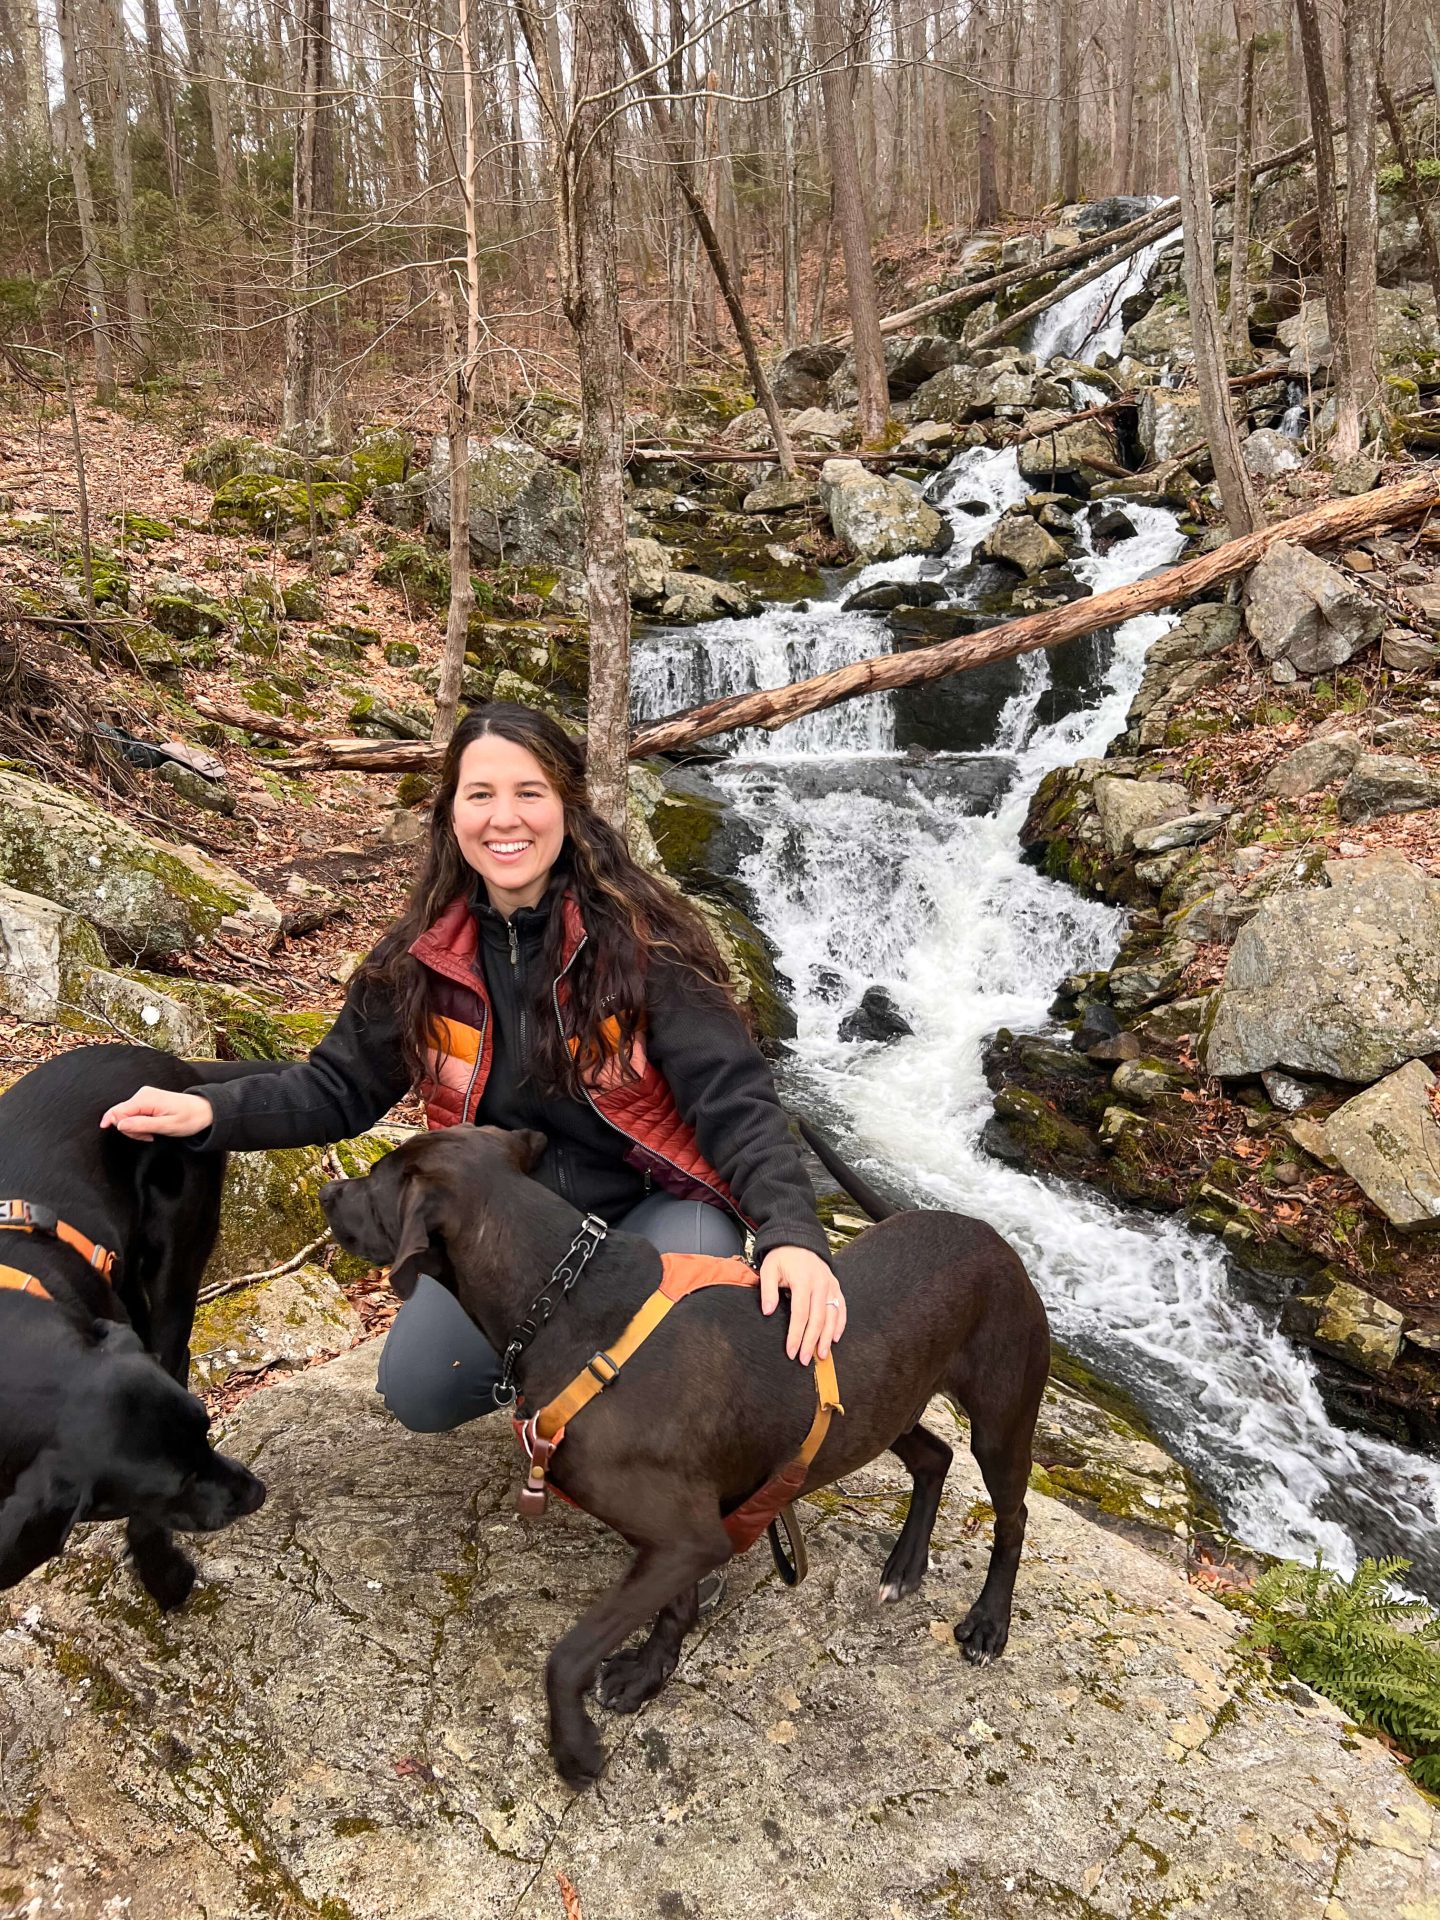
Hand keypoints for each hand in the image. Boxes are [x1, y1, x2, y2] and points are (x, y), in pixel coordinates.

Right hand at [99, 1087, 214, 1140]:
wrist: (204, 1110)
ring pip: (125, 1115)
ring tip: (153, 1132)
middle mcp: (142, 1094)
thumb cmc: (189, 1118)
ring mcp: (144, 1096)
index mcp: (146, 1098)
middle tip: (149, 1136)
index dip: (121, 1127)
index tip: (138, 1136)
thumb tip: (119, 1125)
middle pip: (120, 1114)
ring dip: (136, 1128)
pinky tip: (151, 1127)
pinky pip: (133, 1114)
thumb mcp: (167, 1126)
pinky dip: (139, 1124)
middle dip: (130, 1129)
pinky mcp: (145, 1100)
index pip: (117, 1112)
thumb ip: (141, 1125)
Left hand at [758, 1245, 846, 1365]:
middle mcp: (820, 1283)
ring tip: (821, 1355)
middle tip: (805, 1360)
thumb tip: (767, 1312)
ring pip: (832, 1316)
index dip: (796, 1335)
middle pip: (818, 1319)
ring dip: (827, 1338)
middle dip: (811, 1342)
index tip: (791, 1351)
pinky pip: (841, 1308)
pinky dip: (840, 1324)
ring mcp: (831, 1285)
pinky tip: (835, 1338)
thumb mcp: (768, 1269)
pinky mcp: (836, 1286)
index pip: (800, 1314)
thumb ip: (767, 1290)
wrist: (798, 1240)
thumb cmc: (781, 1258)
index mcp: (802, 1280)